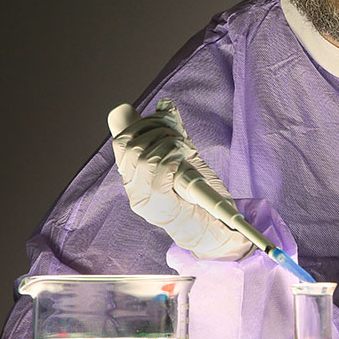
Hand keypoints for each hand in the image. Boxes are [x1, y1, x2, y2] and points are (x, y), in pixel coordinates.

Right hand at [109, 99, 251, 259]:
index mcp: (135, 179)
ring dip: (168, 142)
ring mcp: (143, 200)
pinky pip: (158, 170)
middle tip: (178, 133)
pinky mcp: (157, 206)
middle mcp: (133, 190)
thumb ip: (173, 136)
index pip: (122, 143)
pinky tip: (184, 158)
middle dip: (155, 128)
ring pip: (143, 155)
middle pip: (129, 145)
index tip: (159, 119)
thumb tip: (165, 106)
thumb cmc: (202, 198)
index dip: (138, 124)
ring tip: (185, 148)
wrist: (216, 233)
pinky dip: (172, 156)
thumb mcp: (185, 160)